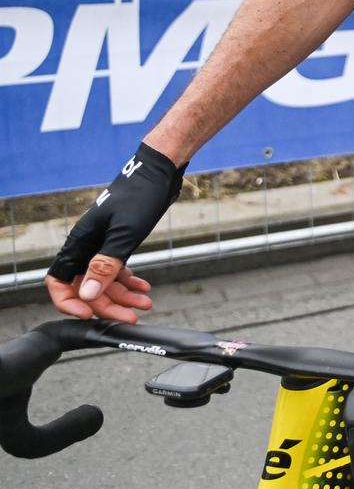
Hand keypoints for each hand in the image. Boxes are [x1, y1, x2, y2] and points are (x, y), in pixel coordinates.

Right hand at [45, 143, 186, 321]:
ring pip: (105, 280)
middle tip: (131, 316)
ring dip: (123, 295)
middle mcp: (87, 245)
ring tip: (145, 304)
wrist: (159, 171)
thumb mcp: (125, 233)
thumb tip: (87, 294)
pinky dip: (130, 281)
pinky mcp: (119, 241)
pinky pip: (118, 269)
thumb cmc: (140, 196)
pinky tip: (144, 289)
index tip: (88, 315)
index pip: (59, 281)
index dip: (69, 301)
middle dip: (107, 304)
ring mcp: (103, 244)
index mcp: (80, 242)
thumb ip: (106, 264)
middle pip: (87, 286)